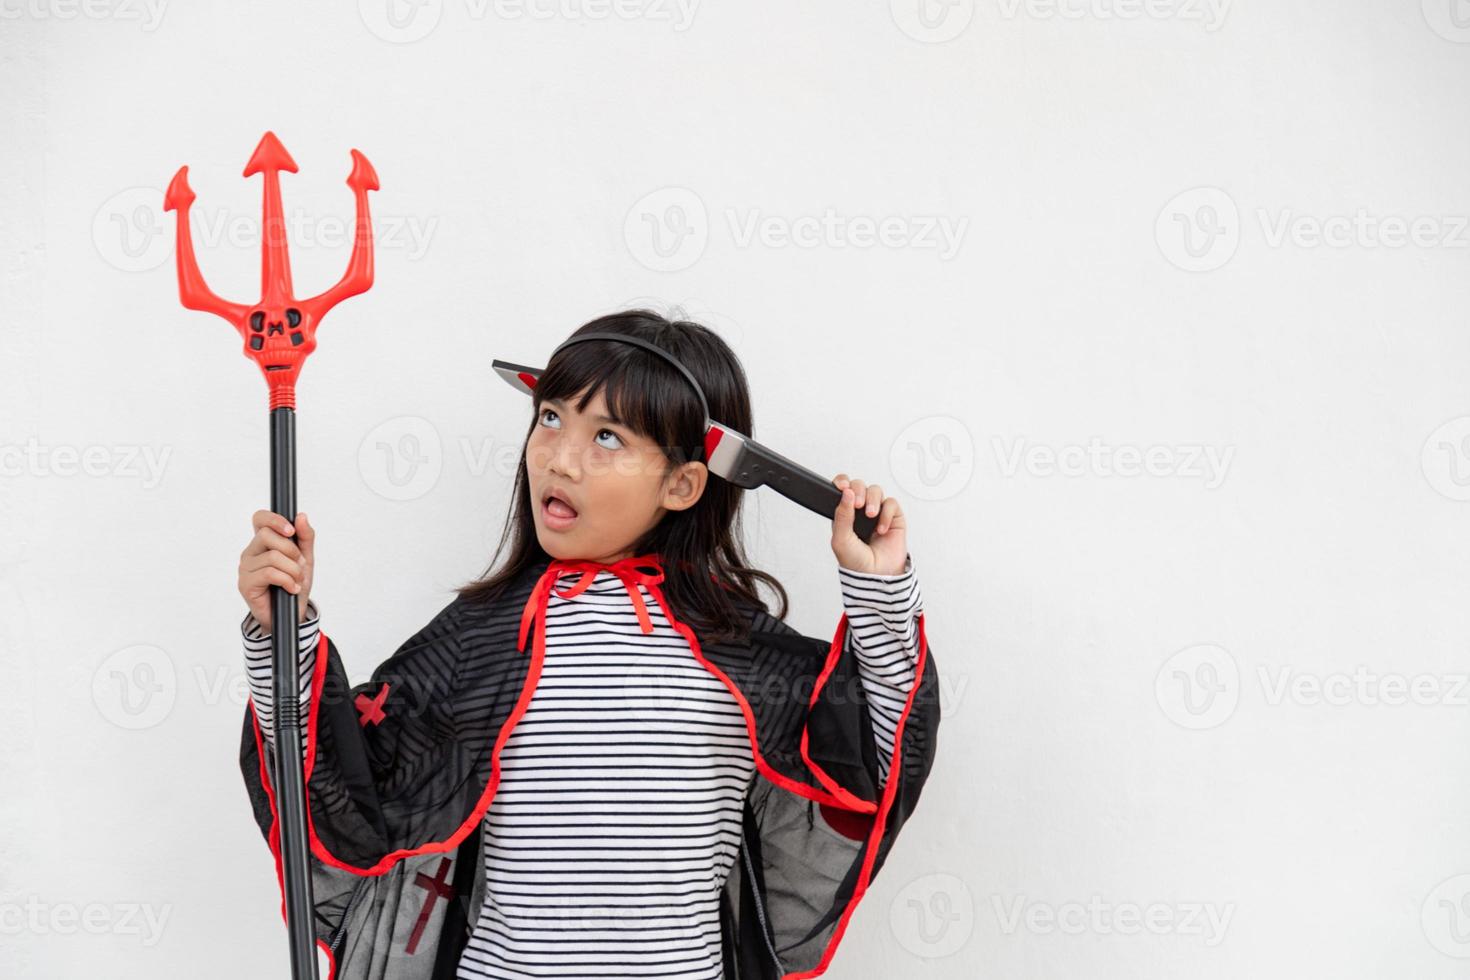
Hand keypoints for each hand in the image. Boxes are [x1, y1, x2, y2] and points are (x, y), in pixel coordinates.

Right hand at [238, 510, 315, 632]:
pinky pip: (270, 573)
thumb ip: (305, 537)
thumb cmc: (295, 585)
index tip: (291, 531)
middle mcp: (251, 552)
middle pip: (267, 535)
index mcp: (263, 543)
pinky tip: (291, 589)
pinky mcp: (246, 584)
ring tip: (297, 581)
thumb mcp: (305, 559)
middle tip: (299, 565)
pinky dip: (288, 581)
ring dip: (293, 570)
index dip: (274, 520)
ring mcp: (246, 568)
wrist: (292, 614)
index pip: (260, 519)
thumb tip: (301, 516)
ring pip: (272, 556)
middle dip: (291, 550)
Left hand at [830, 473, 907, 574]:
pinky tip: (881, 528)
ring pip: (876, 491)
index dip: (842, 482)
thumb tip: (846, 492)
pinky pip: (891, 504)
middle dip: (859, 490)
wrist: (876, 578)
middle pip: (859, 486)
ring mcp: (878, 513)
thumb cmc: (856, 562)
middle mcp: (860, 512)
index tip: (842, 485)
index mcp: (845, 514)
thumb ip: (841, 515)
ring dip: (873, 500)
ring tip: (871, 516)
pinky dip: (887, 513)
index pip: (843, 490)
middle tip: (858, 505)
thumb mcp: (841, 539)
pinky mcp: (894, 518)